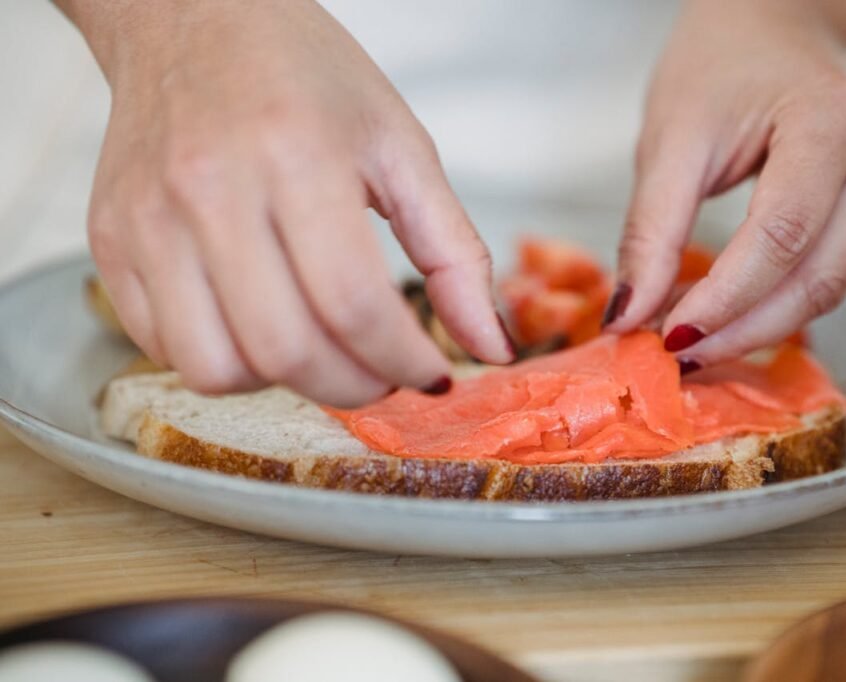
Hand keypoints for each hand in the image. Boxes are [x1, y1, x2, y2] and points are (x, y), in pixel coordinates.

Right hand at [72, 0, 513, 404]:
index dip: (404, 361)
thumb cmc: (304, 77)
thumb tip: (492, 346)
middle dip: (354, 387)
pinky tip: (260, 323)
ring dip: (285, 384)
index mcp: (296, 156)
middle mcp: (209, 190)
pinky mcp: (110, 242)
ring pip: (215, 369)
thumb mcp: (401, 146)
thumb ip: (455, 252)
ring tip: (319, 347)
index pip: (354, 303)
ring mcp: (147, 221)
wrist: (191, 19)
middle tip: (383, 372)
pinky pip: (164, 348)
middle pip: (285, 350)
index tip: (431, 373)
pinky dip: (226, 362)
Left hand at [604, 0, 845, 367]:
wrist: (771, 26)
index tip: (668, 335)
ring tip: (697, 340)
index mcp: (831, 120)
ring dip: (760, 326)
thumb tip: (629, 317)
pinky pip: (834, 271)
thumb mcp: (670, 141)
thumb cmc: (720, 65)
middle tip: (679, 354)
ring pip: (831, 285)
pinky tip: (732, 315)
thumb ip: (650, 233)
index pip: (781, 235)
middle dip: (742, 329)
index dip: (725, 299)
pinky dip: (780, 302)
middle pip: (818, 276)